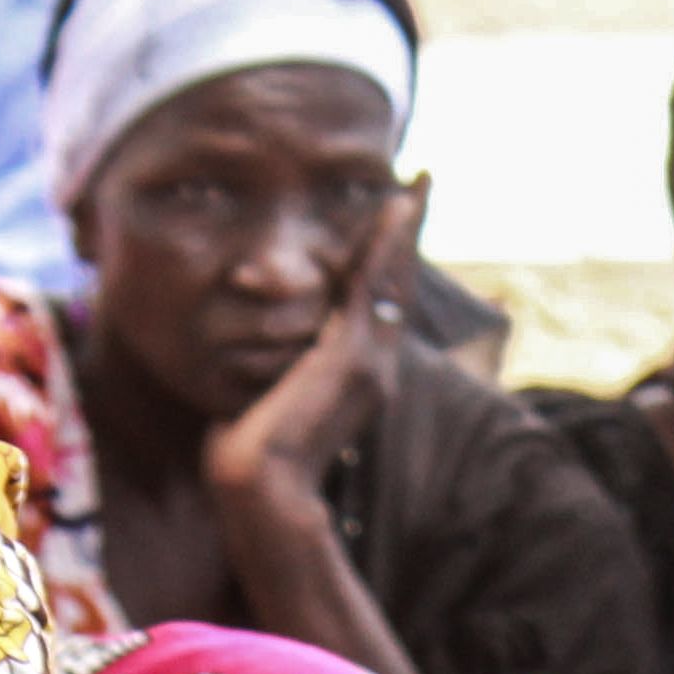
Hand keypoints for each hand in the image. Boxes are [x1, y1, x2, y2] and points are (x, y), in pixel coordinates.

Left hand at [199, 181, 427, 525]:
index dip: (388, 263)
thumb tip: (262, 357)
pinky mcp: (354, 358)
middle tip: (420, 186)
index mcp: (359, 377)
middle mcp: (375, 367)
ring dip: (404, 230)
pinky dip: (386, 247)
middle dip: (408, 234)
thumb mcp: (271, 398)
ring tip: (414, 186)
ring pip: (393, 281)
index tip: (392, 224)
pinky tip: (392, 212)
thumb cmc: (253, 454)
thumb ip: (280, 372)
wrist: (261, 488)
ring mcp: (370, 362)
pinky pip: (375, 288)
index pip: (380, 306)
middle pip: (398, 286)